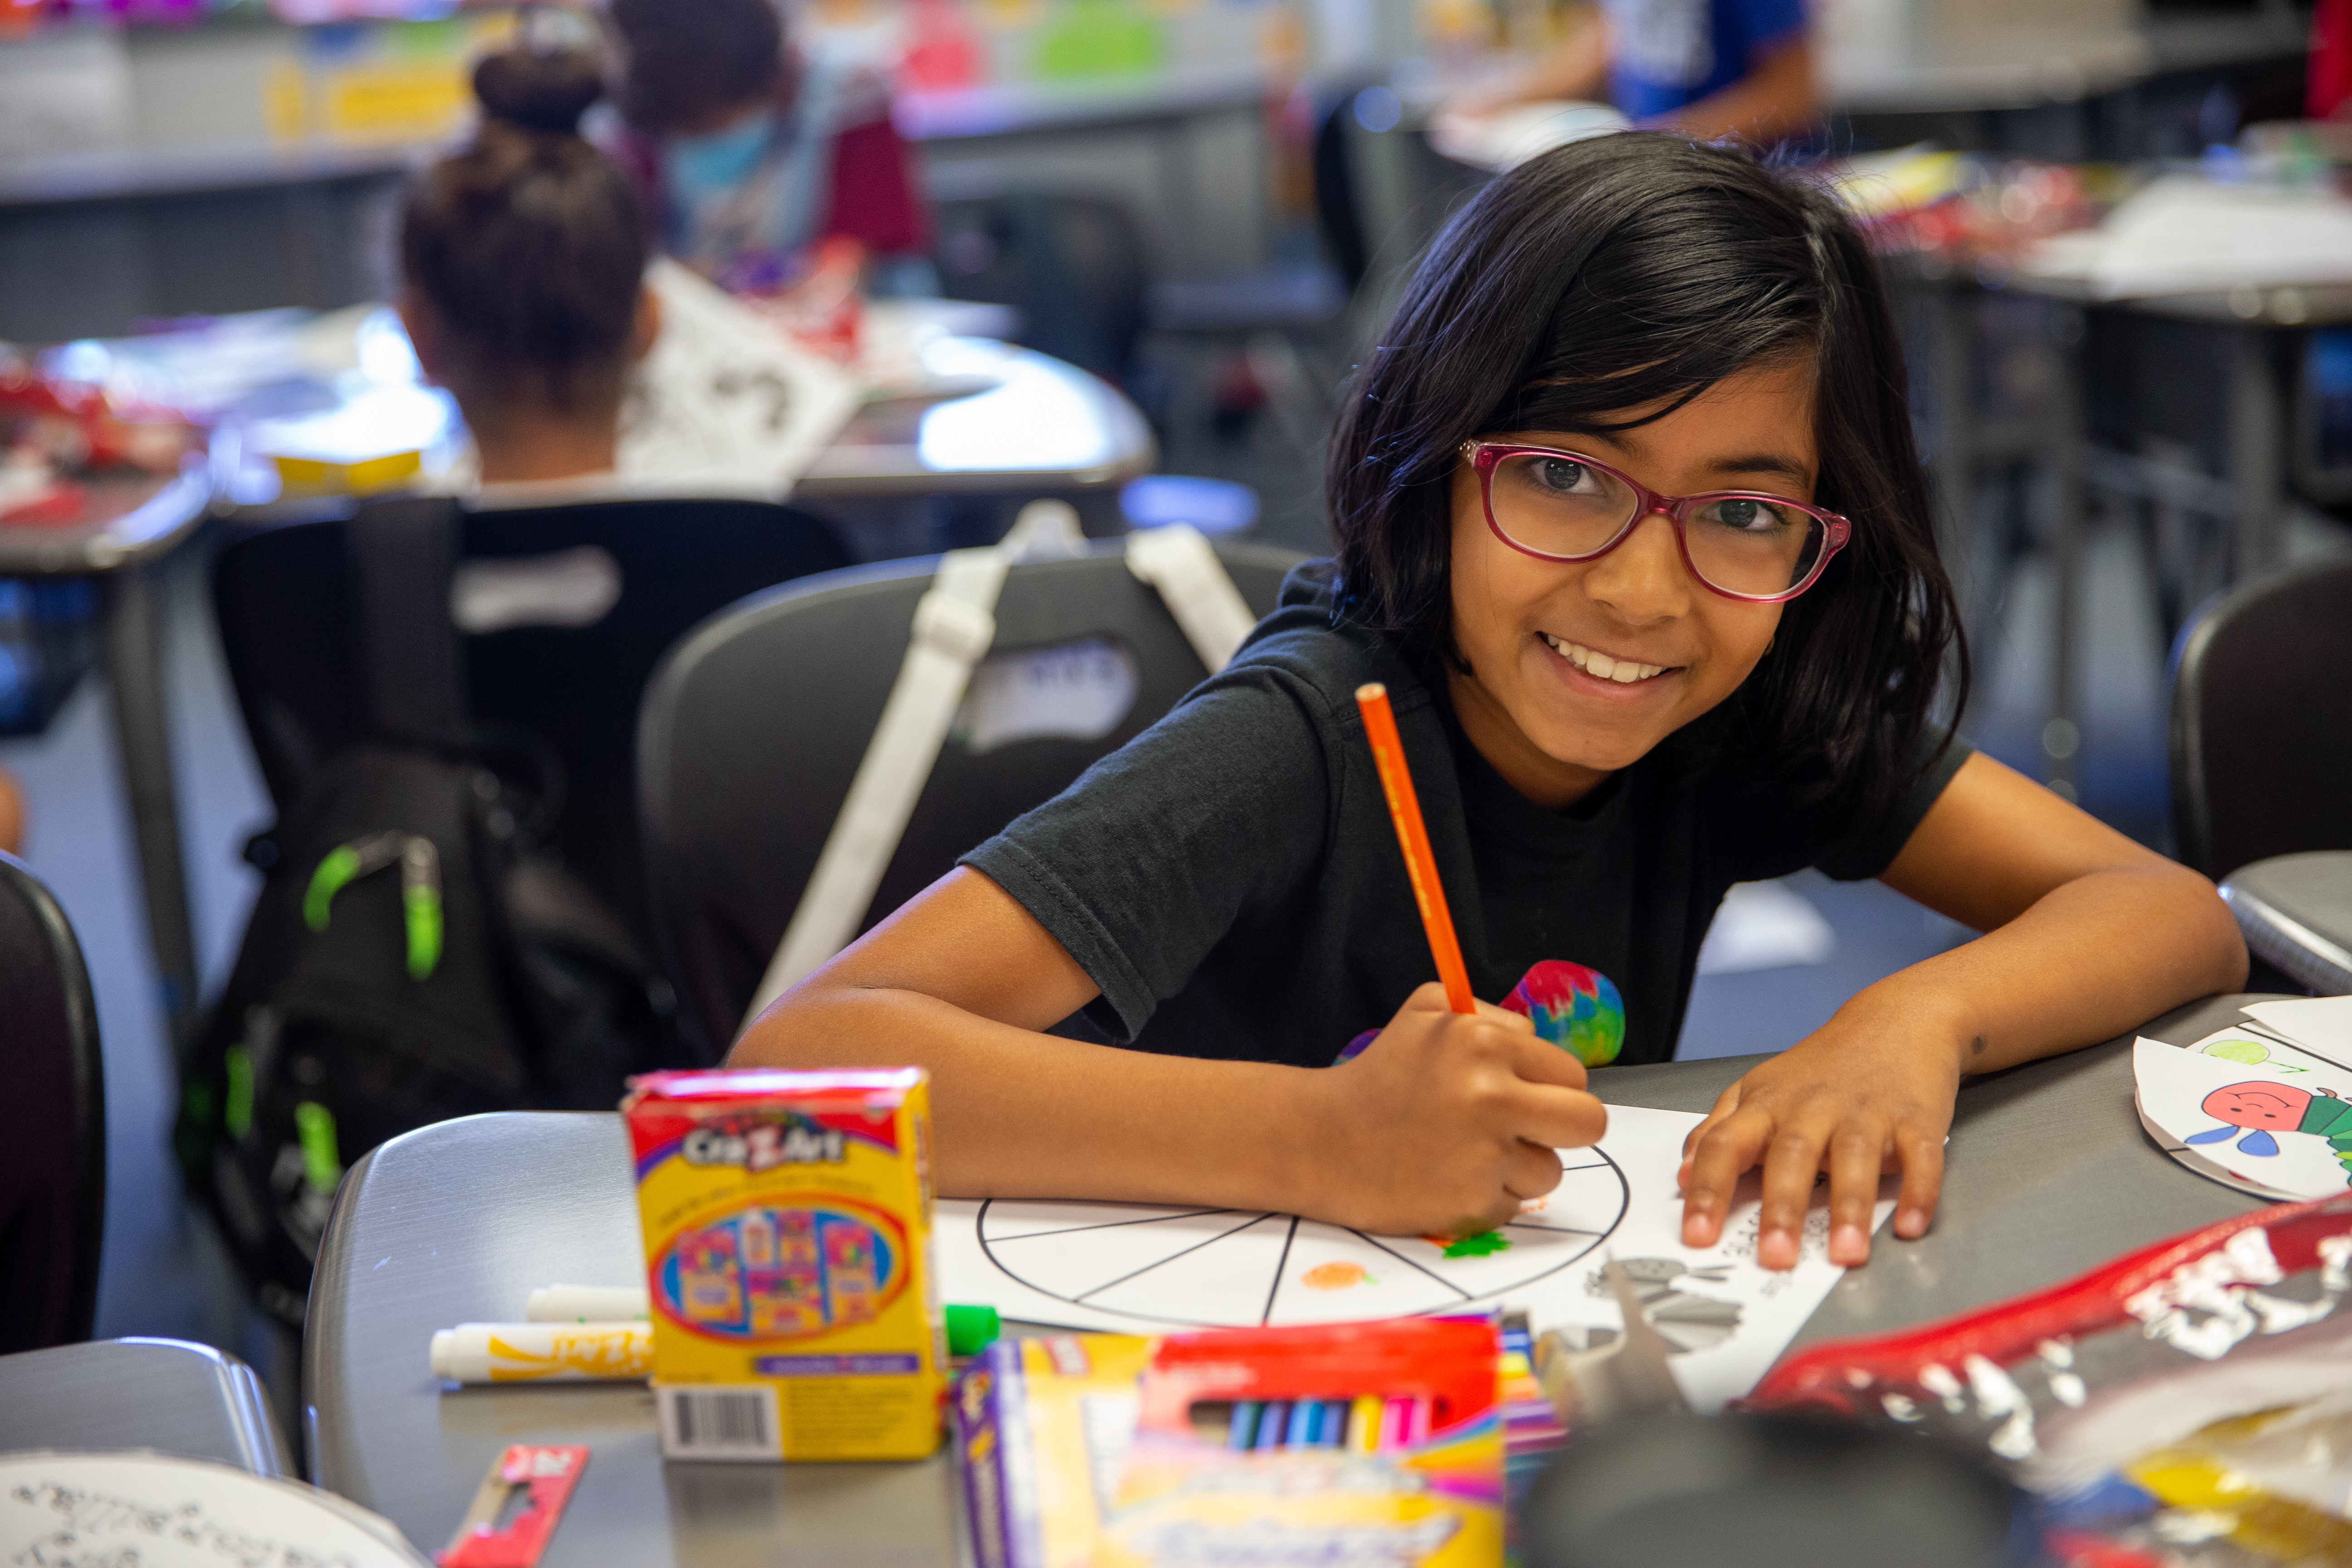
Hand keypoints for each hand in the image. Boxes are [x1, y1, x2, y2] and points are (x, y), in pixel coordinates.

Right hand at [1301, 983, 1607, 1236]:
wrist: (1319, 1141)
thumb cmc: (1377, 1076)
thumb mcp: (1425, 1012)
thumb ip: (1489, 1015)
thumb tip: (1538, 1039)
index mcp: (1484, 1043)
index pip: (1571, 1073)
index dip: (1550, 1085)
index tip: (1521, 1093)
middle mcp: (1491, 1096)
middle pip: (1588, 1121)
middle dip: (1564, 1126)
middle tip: (1529, 1128)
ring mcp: (1484, 1154)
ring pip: (1551, 1170)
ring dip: (1520, 1166)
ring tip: (1467, 1153)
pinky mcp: (1473, 1203)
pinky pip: (1515, 1204)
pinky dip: (1489, 1196)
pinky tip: (1448, 1177)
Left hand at [1676, 1002, 1958, 1270]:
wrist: (1894, 1021)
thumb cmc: (1820, 1069)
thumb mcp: (1757, 1090)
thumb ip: (1718, 1131)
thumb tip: (1683, 1173)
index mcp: (1767, 1105)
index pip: (1726, 1146)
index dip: (1708, 1190)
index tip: (1697, 1234)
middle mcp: (1812, 1108)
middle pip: (1791, 1155)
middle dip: (1781, 1209)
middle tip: (1774, 1257)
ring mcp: (1866, 1111)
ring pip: (1855, 1158)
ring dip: (1849, 1208)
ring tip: (1846, 1253)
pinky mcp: (1915, 1118)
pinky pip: (1919, 1156)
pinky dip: (1918, 1191)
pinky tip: (1909, 1226)